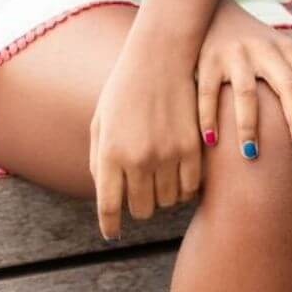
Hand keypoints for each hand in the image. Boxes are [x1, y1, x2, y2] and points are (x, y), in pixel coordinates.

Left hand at [89, 31, 201, 241]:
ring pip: (167, 202)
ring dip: (162, 195)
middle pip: (141, 209)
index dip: (110, 225)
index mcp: (110, 153)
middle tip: (139, 192)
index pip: (109, 207)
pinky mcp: (192, 149)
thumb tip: (107, 198)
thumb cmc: (124, 90)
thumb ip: (98, 161)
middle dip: (138, 206)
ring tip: (159, 177)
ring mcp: (168, 155)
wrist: (160, 58)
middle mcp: (138, 159)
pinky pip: (190, 188)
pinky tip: (178, 174)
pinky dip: (184, 188)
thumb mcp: (100, 122)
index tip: (112, 233)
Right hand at [196, 0, 291, 160]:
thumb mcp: (277, 47)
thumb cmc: (250, 41)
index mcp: (286, 47)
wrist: (210, 7)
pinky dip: (209, 118)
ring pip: (247, 94)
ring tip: (251, 155)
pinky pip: (209, 94)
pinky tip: (211, 140)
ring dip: (250, 128)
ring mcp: (235, 53)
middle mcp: (264, 48)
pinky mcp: (207, 59)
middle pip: (289, 88)